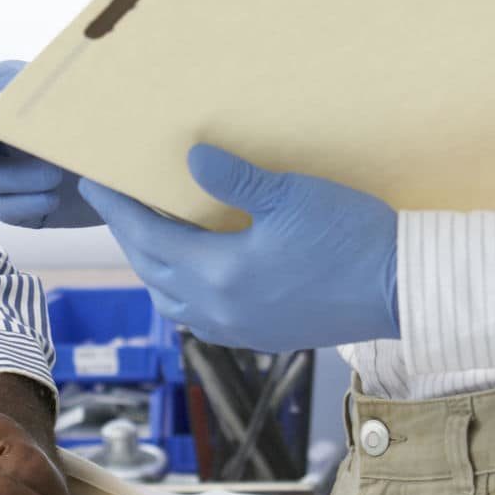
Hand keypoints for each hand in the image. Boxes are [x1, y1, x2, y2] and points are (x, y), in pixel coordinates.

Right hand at [0, 60, 100, 228]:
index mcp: (3, 90)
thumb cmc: (103, 111)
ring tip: (56, 172)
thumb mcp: (73, 92)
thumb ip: (35, 92)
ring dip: (19, 178)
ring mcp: (5, 169)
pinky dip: (27, 204)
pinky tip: (53, 198)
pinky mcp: (18, 203)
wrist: (132, 156)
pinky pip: (4, 209)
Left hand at [80, 145, 400, 352]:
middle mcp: (221, 311)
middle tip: (113, 200)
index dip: (117, 209)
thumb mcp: (290, 194)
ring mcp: (241, 329)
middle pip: (153, 271)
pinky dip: (183, 289)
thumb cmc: (349, 236)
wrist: (401, 288)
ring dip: (154, 264)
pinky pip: (201, 315)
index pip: (148, 238)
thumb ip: (235, 178)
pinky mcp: (262, 335)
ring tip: (149, 230)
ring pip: (174, 299)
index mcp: (220, 275)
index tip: (93, 182)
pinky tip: (194, 267)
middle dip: (129, 234)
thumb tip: (191, 159)